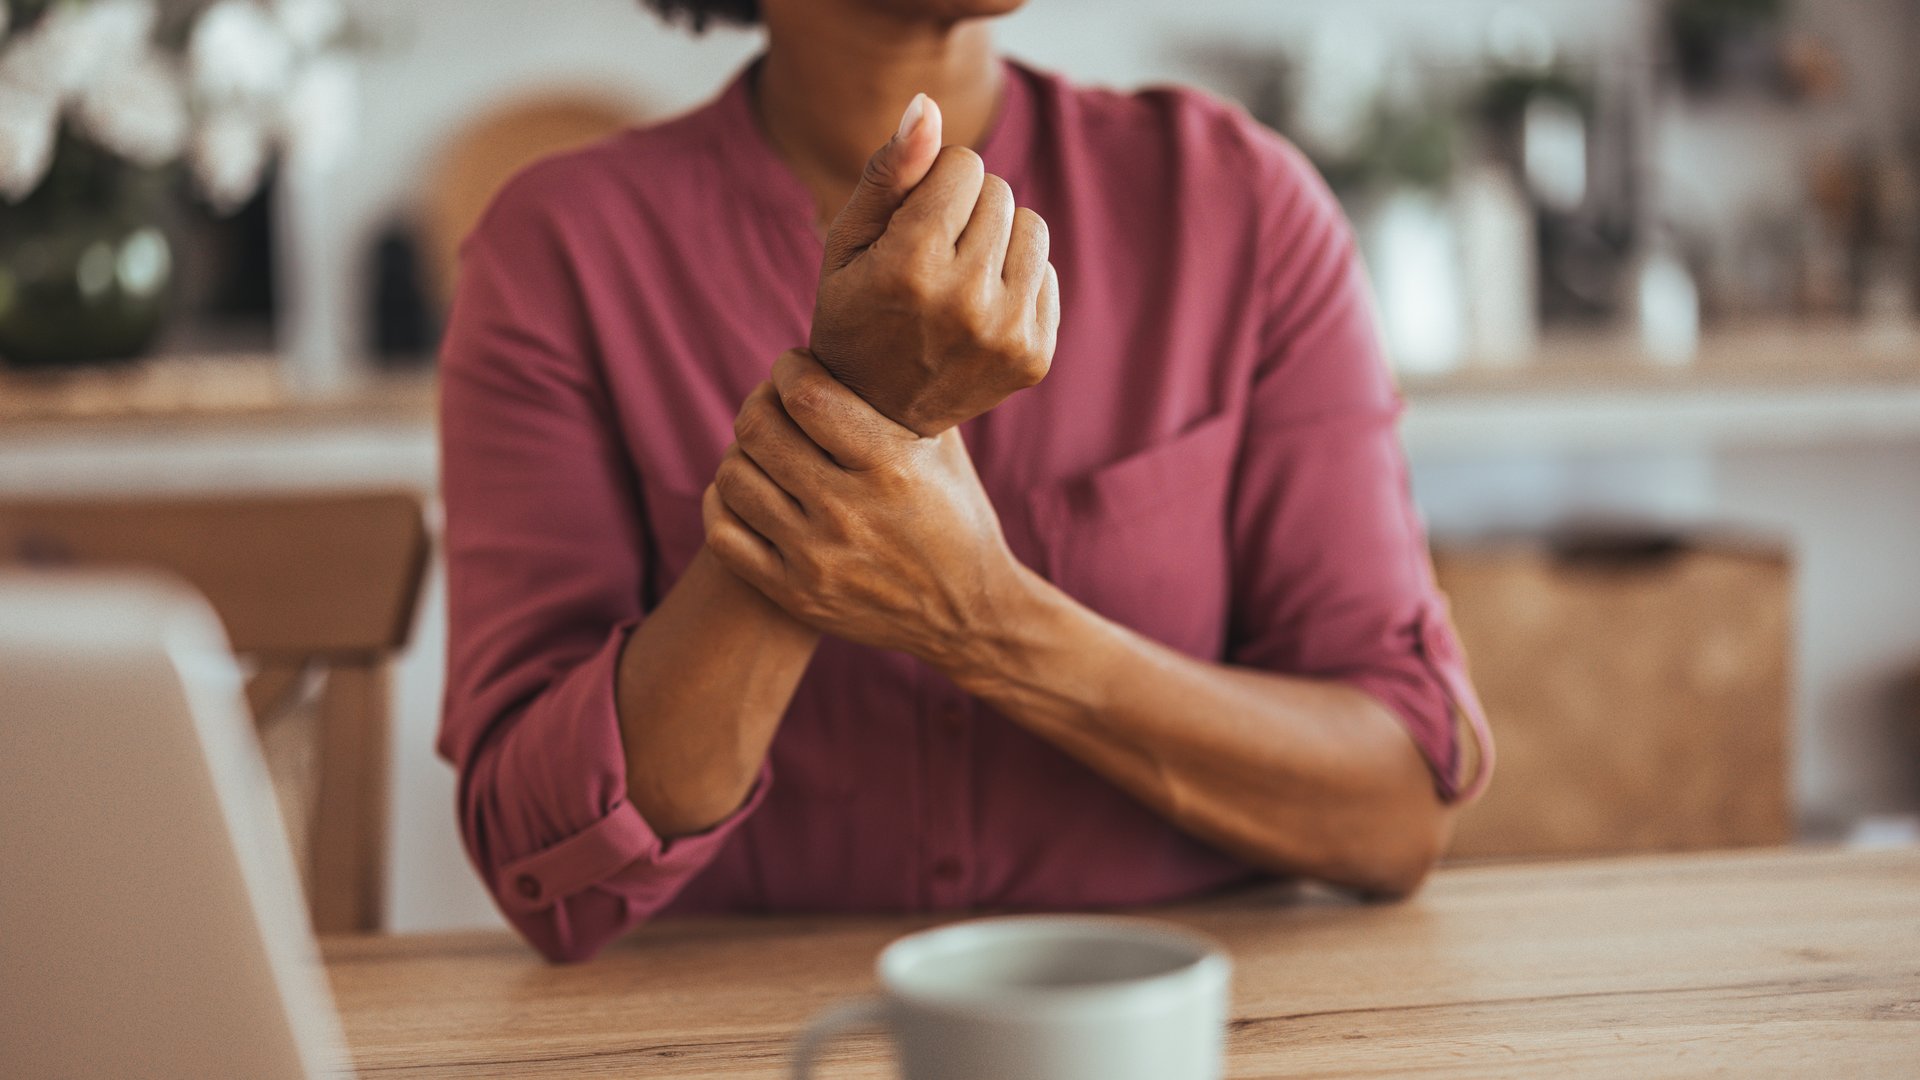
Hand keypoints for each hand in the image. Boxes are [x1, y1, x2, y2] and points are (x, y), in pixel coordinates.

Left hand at [702, 349, 1028, 669]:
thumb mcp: (943, 451)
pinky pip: (722, 534)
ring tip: (765, 449)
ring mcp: (816, 558)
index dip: (788, 368)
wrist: (966, 614)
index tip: (795, 367)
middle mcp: (849, 513)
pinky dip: (724, 502)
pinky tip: (750, 491)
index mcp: (891, 468)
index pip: (805, 396)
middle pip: (757, 430)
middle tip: (774, 403)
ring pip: (733, 476)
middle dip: (759, 401)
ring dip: (742, 451)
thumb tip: (857, 337)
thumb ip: (900, 398)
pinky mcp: (794, 594)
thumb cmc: (955, 517)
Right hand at [809, 94, 1061, 436]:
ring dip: (998, 239)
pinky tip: (980, 309)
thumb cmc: (855, 312)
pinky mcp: (1036, 356)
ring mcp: (1007, 334)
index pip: (965, 165)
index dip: (935, 184)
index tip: (911, 223)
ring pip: (1032, 225)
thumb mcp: (847, 242)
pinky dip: (1017, 279)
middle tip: (932, 257)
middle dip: (967, 209)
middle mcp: (965, 302)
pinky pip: (1047, 271)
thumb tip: (928, 107)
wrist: (878, 415)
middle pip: (1001, 190)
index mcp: (911, 267)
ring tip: (959, 278)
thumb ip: (888, 172)